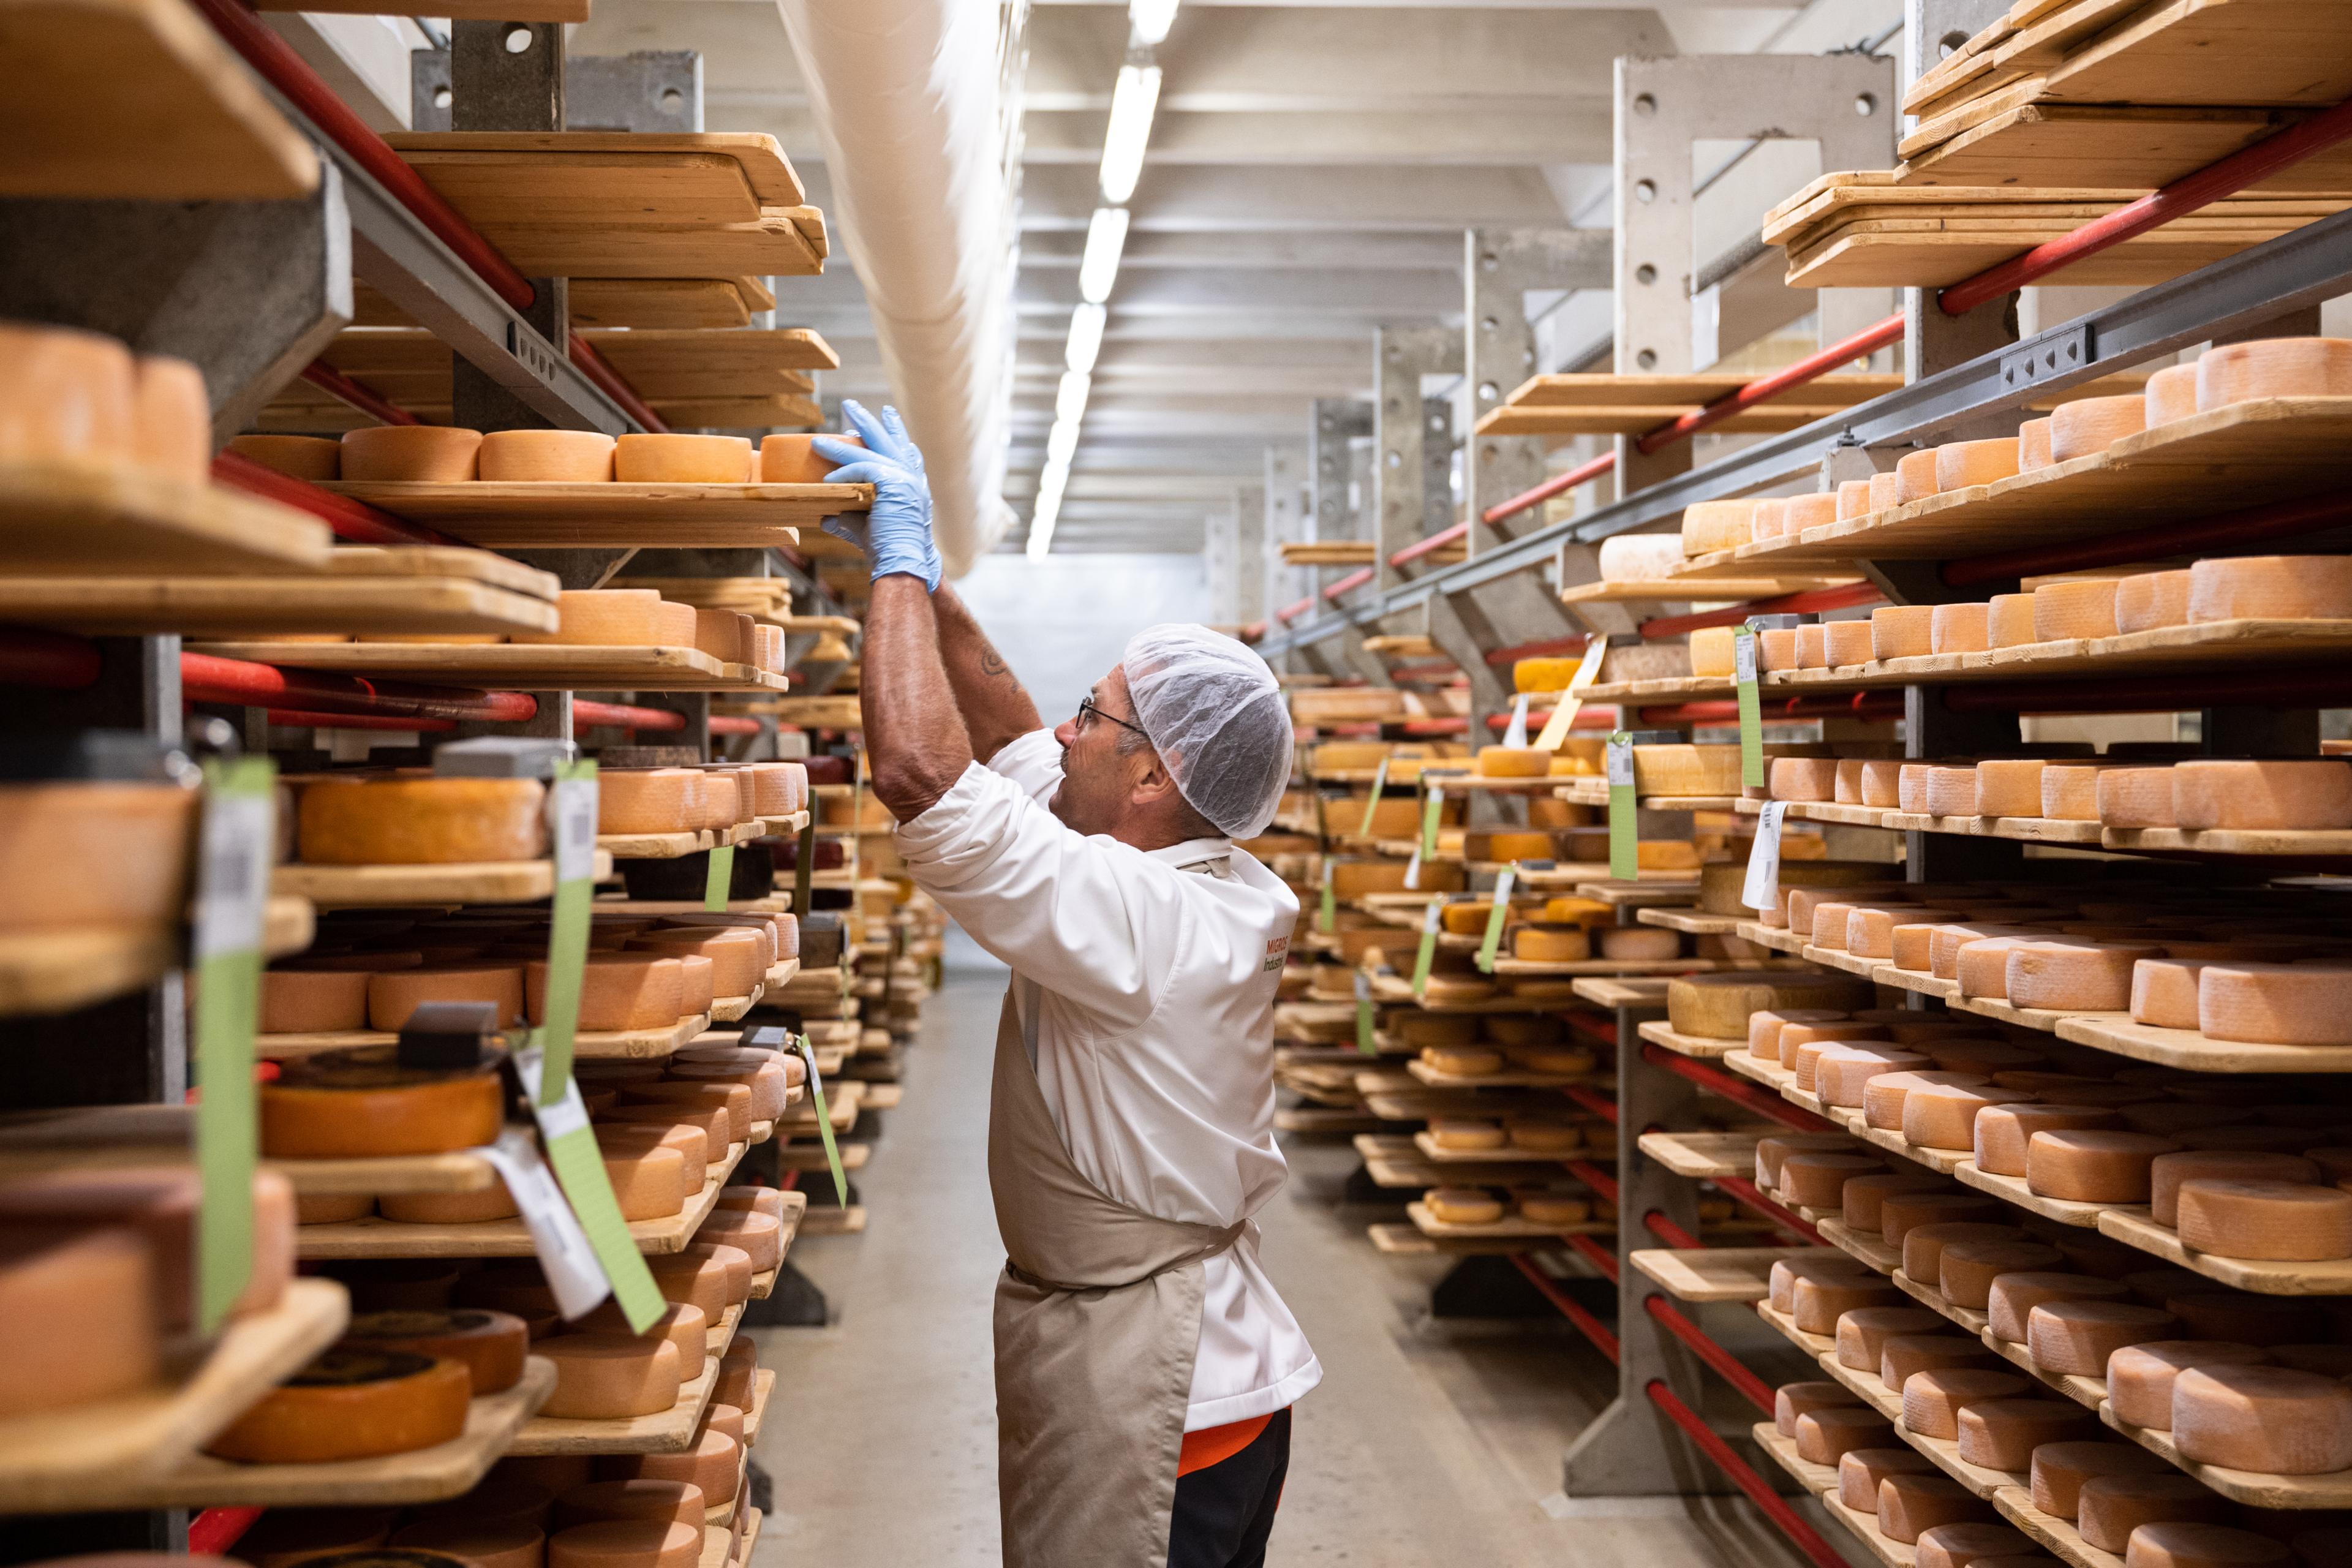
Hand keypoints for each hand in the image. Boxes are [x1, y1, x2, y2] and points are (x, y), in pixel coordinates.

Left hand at [814, 400, 939, 590]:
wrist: (902, 562)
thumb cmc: (887, 549)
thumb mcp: (866, 528)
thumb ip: (848, 519)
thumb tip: (826, 518)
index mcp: (912, 486)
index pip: (906, 453)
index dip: (896, 434)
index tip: (886, 418)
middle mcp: (912, 479)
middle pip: (889, 440)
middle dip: (870, 421)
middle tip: (852, 405)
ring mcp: (905, 479)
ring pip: (871, 451)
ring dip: (841, 444)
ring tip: (818, 440)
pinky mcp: (892, 483)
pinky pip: (862, 469)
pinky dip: (842, 473)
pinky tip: (827, 481)